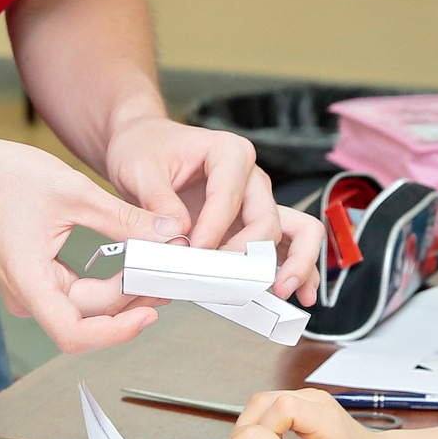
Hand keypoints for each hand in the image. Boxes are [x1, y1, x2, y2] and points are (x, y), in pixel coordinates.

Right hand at [0, 135, 188, 352]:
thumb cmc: (2, 177)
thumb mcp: (75, 193)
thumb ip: (125, 219)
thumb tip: (168, 234)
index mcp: (28, 281)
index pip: (74, 333)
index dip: (115, 333)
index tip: (147, 315)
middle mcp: (27, 295)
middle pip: (88, 317)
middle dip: (130, 300)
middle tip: (166, 277)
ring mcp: (31, 290)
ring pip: (86, 306)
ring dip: (121, 291)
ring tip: (153, 267)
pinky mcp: (37, 279)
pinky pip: (77, 291)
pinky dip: (105, 281)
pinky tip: (128, 264)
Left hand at [100, 114, 323, 303]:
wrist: (141, 146)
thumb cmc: (145, 149)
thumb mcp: (140, 169)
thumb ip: (157, 202)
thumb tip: (176, 236)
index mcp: (229, 153)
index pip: (229, 197)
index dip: (213, 229)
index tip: (195, 251)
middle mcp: (251, 179)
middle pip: (267, 220)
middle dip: (251, 255)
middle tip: (231, 280)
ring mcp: (255, 203)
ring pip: (296, 230)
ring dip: (296, 262)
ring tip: (282, 289)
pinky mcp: (250, 225)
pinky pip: (285, 244)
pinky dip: (293, 267)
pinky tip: (297, 292)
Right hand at [234, 388, 394, 438]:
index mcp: (326, 419)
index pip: (282, 408)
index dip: (262, 430)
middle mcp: (316, 400)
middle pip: (264, 400)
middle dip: (248, 429)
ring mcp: (308, 397)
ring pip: (262, 400)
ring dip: (251, 425)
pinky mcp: (301, 400)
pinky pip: (268, 404)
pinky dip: (259, 423)